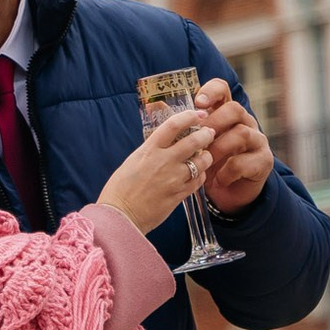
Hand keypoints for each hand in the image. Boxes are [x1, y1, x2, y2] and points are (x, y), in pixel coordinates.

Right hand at [97, 109, 215, 228]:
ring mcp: (174, 179)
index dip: (188, 116)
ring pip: (202, 161)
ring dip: (207, 156)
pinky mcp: (180, 195)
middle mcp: (164, 161)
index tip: (196, 114)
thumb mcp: (133, 161)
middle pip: (194, 141)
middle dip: (206, 134)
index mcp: (149, 150)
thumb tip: (165, 144)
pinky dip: (201, 175)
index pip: (173, 125)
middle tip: (209, 132)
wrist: (121, 215)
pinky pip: (199, 181)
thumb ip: (151, 151)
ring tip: (205, 155)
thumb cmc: (120, 188)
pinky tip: (198, 174)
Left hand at [191, 77, 272, 212]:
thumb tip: (156, 105)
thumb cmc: (207, 163)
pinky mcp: (263, 161)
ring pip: (242, 134)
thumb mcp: (193, 144)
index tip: (198, 102)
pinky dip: (228, 171)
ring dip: (219, 148)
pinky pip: (245, 161)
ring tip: (206, 160)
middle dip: (214, 122)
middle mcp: (245, 122)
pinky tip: (217, 179)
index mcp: (226, 113)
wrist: (227, 193)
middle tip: (199, 137)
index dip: (211, 91)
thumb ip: (181, 126)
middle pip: (234, 109)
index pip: (222, 90)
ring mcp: (257, 141)